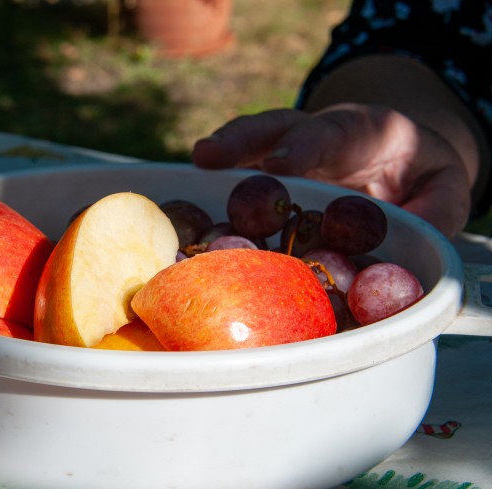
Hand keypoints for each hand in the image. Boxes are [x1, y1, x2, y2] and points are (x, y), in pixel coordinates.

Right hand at [192, 103, 471, 236]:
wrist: (403, 158)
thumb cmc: (419, 173)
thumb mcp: (444, 187)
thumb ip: (436, 207)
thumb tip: (410, 239)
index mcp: (362, 133)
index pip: (328, 135)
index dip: (302, 147)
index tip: (277, 165)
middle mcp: (319, 135)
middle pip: (278, 127)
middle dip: (243, 140)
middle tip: (209, 155)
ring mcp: (293, 150)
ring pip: (254, 141)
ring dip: (224, 152)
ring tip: (196, 164)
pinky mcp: (276, 170)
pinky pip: (246, 171)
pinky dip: (223, 181)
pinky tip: (197, 190)